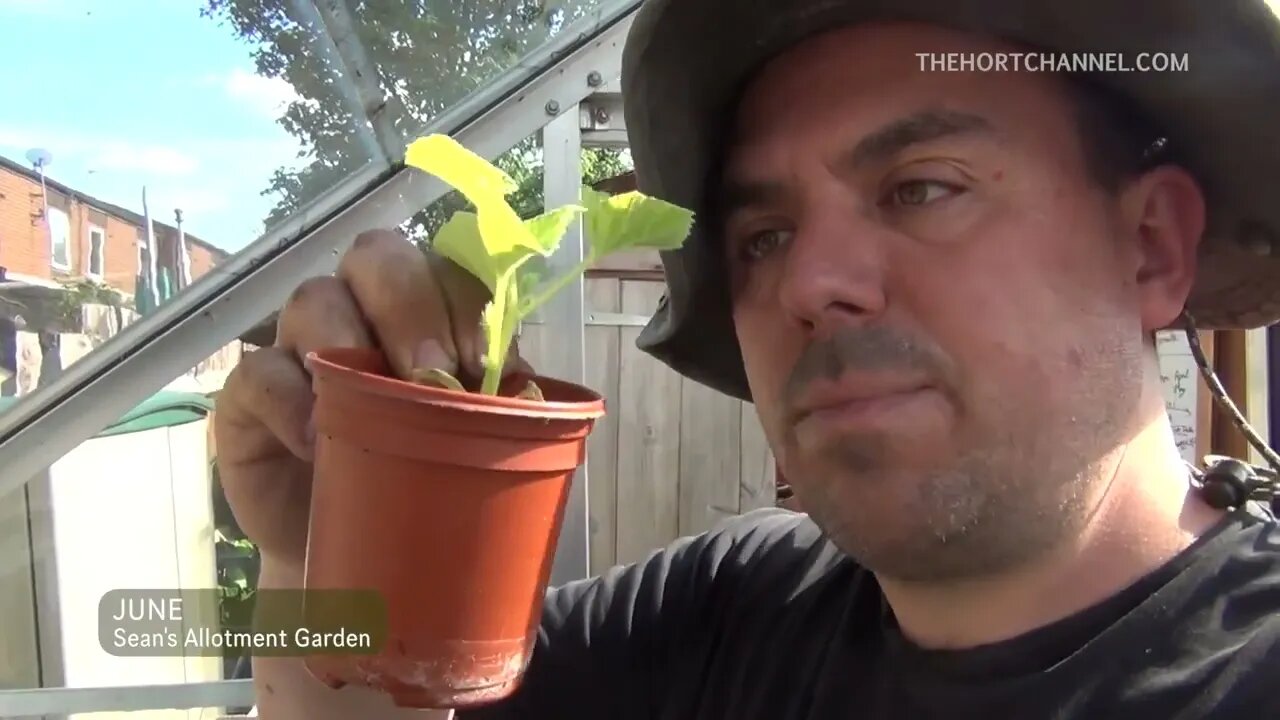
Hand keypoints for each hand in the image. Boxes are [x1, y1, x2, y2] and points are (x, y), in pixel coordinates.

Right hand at [214, 229, 532, 570]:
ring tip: (376, 402)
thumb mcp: (464, 441)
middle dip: (411, 306)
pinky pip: (259, 373)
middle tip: (434, 373)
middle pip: (377, 257)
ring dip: (347, 340)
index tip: (486, 363)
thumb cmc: (416, 481)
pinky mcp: (248, 395)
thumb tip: (524, 392)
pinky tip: (314, 437)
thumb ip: (489, 404)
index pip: (444, 267)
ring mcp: (297, 344)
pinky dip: (290, 400)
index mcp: (422, 309)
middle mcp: (359, 308)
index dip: (465, 301)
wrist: (356, 553)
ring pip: (314, 298)